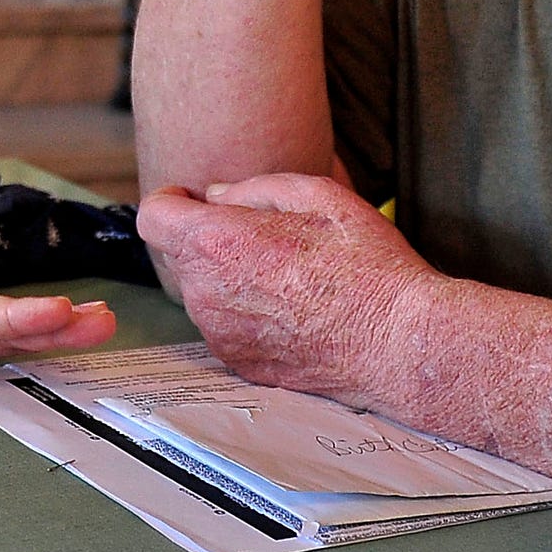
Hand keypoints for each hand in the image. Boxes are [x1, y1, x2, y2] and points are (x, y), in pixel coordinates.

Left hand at [135, 173, 434, 400]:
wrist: (399, 343)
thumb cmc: (367, 266)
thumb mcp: (319, 196)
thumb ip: (255, 188)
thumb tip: (218, 195)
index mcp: (217, 244)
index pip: (153, 216)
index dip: (172, 202)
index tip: (195, 200)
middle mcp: (206, 294)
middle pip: (181, 255)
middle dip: (209, 239)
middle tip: (264, 236)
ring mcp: (220, 335)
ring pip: (204, 293)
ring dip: (228, 279)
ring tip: (287, 275)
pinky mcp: (239, 364)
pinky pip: (225, 327)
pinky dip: (246, 314)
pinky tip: (292, 308)